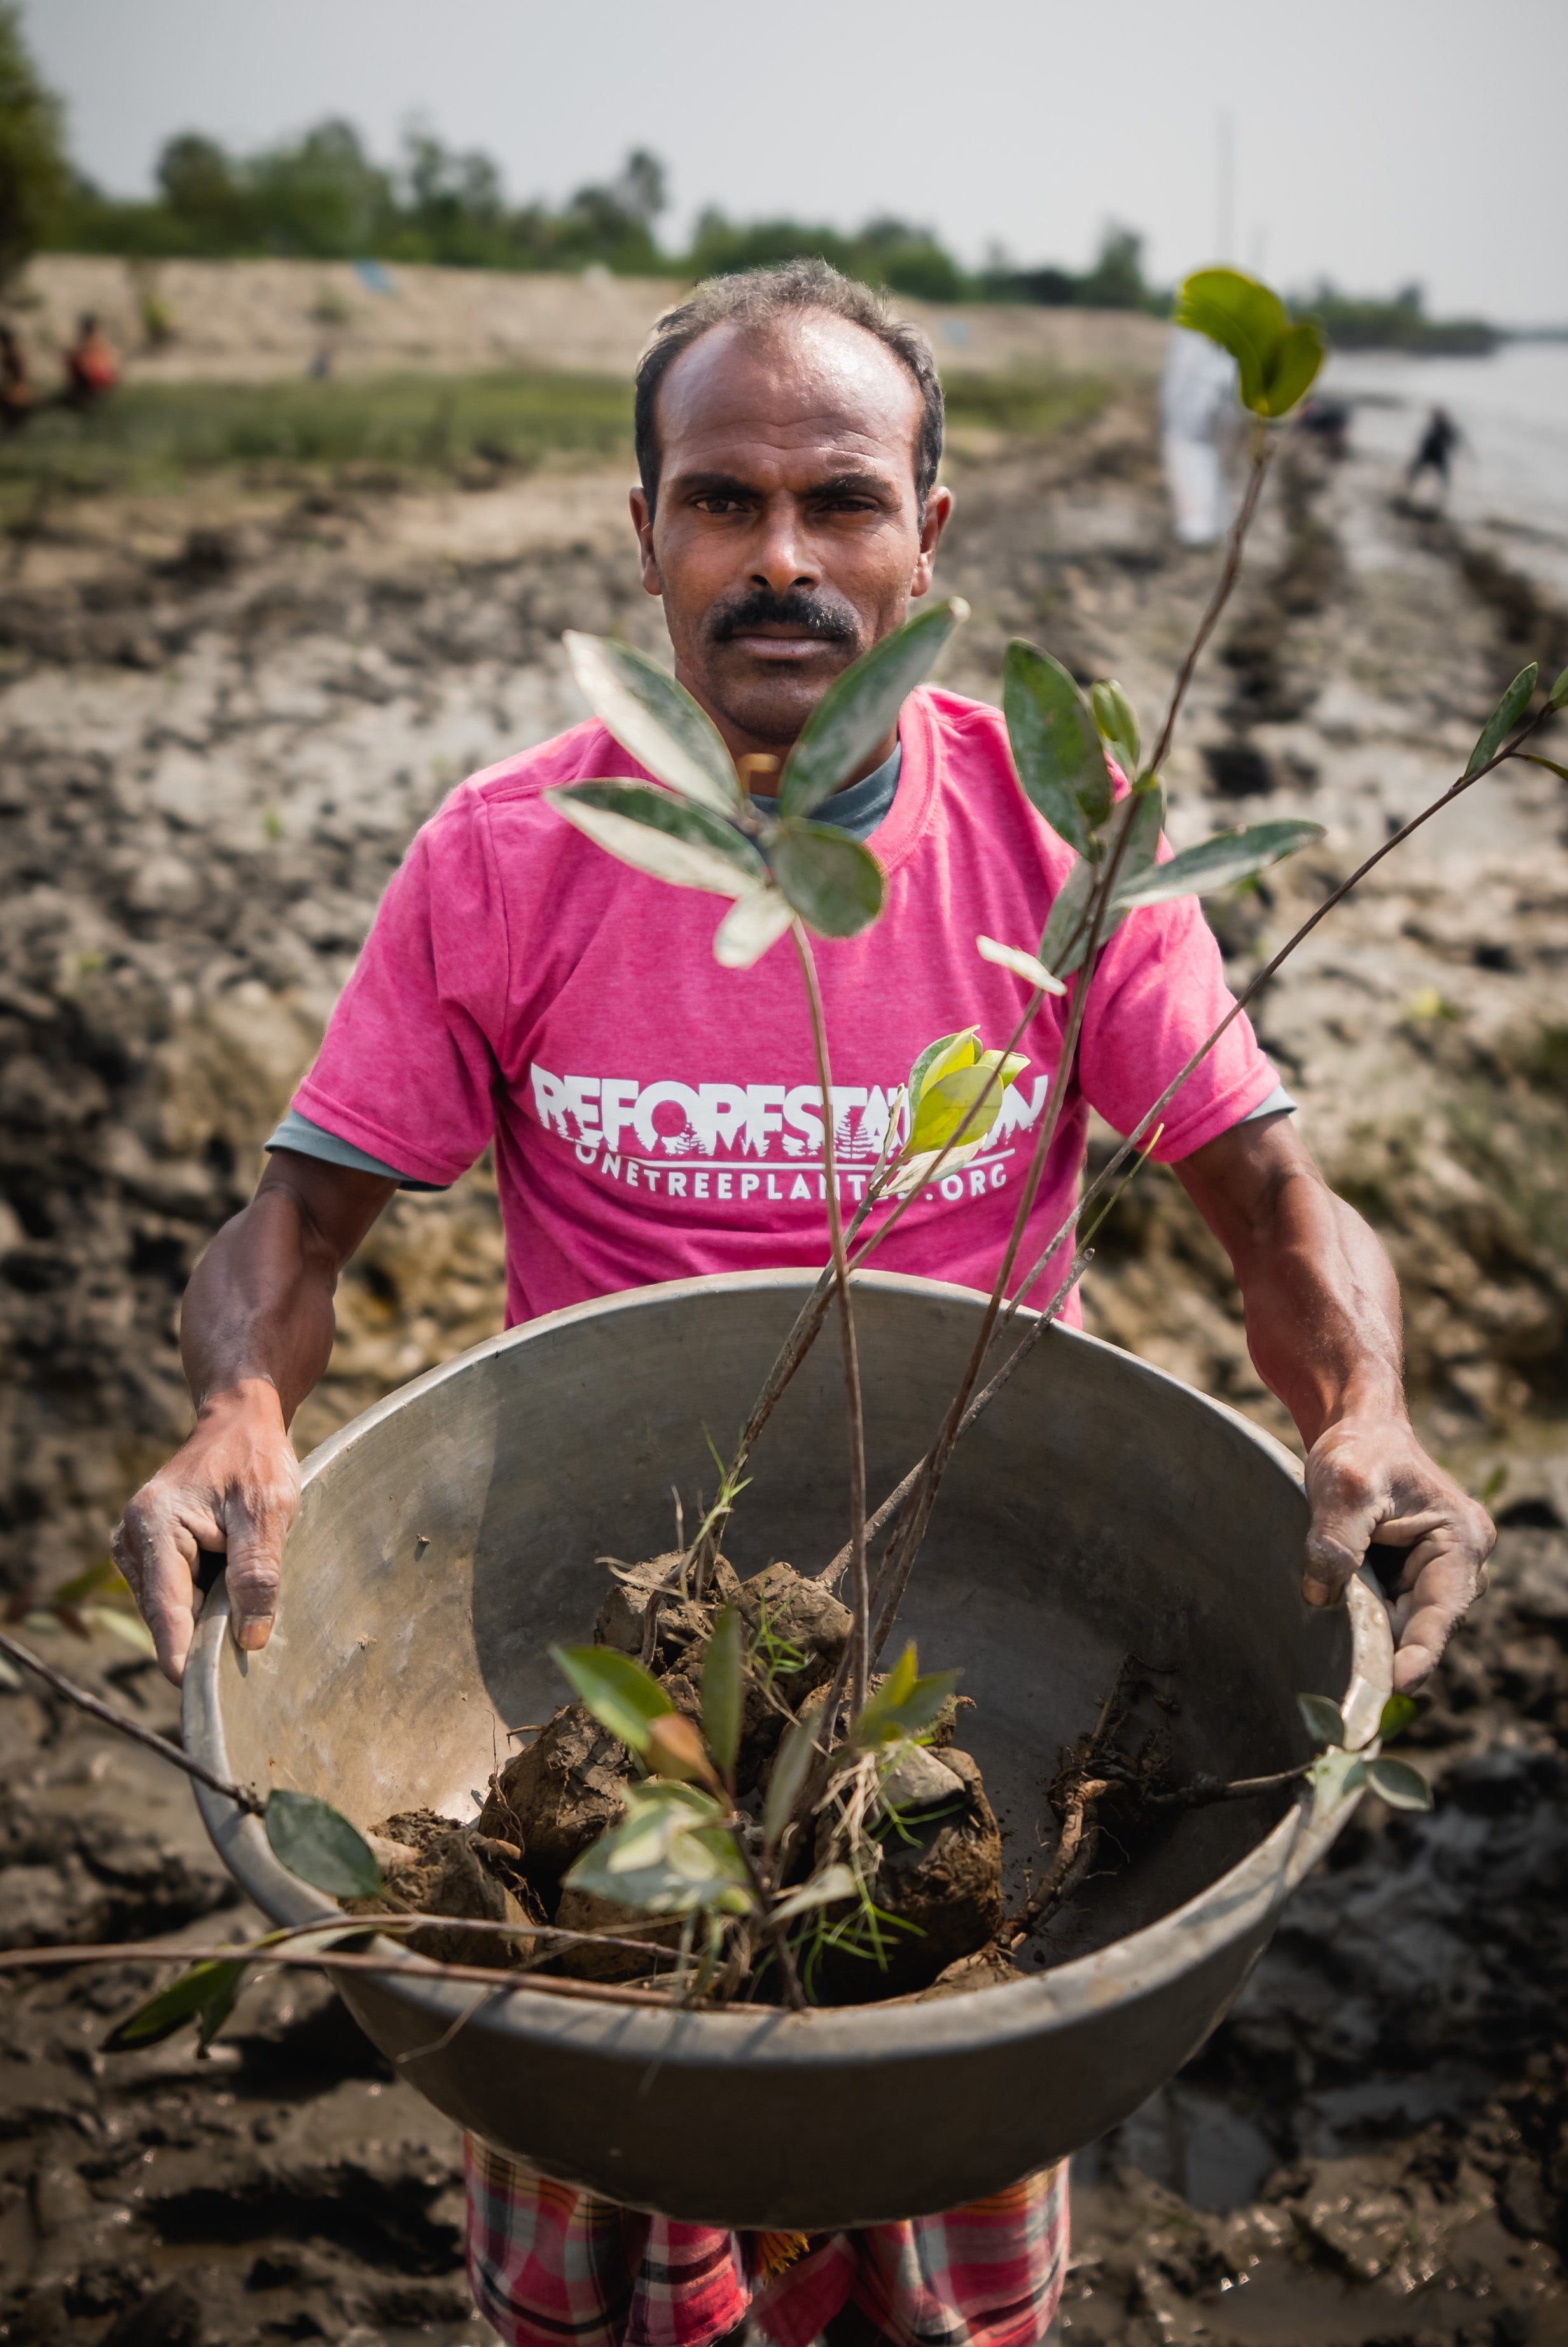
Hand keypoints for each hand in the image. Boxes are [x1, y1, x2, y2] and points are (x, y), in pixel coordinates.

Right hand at [112, 1380, 300, 1684]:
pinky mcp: (151, 1556)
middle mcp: (133, 1540)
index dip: (184, 1653)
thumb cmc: (254, 1459)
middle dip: (204, 1634)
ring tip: (247, 1606)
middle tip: (249, 1653)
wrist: (240, 1423)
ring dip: (207, 1615)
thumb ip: (257, 1574)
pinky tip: (231, 1592)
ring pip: (173, 1610)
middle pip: (168, 1614)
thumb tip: (250, 1639)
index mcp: (154, 1525)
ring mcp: (137, 1549)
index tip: (197, 1693)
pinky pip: (176, 1597)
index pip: (167, 1607)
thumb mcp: (266, 1510)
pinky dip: (204, 1602)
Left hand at [1302, 1412, 1493, 1690]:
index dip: (1419, 1653)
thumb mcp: (1344, 1486)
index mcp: (1460, 1539)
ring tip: (1335, 1659)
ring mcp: (1434, 1569)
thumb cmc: (1359, 1448)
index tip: (1394, 1686)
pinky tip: (1334, 1631)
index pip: (1442, 1611)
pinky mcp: (1407, 1573)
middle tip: (1348, 1683)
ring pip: (1403, 1620)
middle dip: (1389, 1650)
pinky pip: (1388, 1608)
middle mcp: (1457, 1561)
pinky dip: (1364, 1619)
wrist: (1356, 1426)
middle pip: (1423, 1624)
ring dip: (1373, 1635)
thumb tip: (1320, 1598)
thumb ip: (1335, 1541)